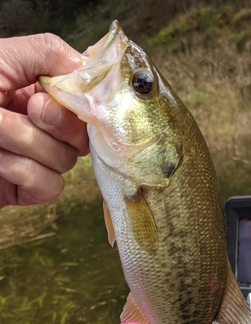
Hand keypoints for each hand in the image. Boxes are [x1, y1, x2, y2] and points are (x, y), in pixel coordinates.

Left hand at [0, 33, 88, 207]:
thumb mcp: (0, 59)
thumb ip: (48, 53)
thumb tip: (88, 71)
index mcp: (39, 94)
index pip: (84, 103)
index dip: (78, 104)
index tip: (50, 98)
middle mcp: (42, 127)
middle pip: (81, 135)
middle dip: (55, 124)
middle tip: (28, 111)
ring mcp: (36, 160)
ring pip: (66, 161)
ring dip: (28, 145)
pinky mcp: (28, 189)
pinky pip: (51, 185)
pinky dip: (24, 173)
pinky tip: (0, 164)